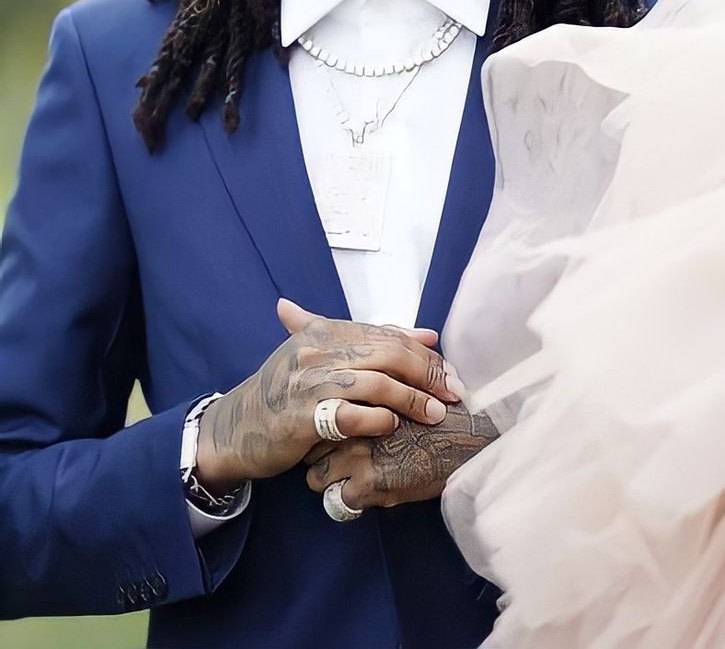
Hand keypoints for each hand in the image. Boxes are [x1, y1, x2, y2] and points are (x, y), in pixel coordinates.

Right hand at [196, 299, 461, 490]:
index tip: (450, 373)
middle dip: (428, 374)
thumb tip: (427, 333)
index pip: (387, 334)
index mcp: (323, 330)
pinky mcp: (302, 417)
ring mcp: (309, 382)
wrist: (238, 427)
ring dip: (413, 399)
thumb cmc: (288, 393)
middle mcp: (317, 350)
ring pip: (376, 383)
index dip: (424, 353)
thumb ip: (373, 343)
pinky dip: (377, 420)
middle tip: (454, 394)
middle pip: (388, 354)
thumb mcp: (323, 358)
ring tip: (436, 414)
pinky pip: (350, 415)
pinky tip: (393, 427)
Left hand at [304, 403, 498, 509]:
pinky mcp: (368, 484)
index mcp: (358, 397)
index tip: (332, 431)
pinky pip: (336, 501)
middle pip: (311, 444)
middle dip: (320, 453)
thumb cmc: (444, 412)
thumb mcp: (409, 387)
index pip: (316, 412)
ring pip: (316, 476)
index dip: (323, 425)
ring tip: (349, 479)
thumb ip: (383, 386)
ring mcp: (356, 454)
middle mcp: (351, 423)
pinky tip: (365, 494)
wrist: (472, 438)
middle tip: (338, 457)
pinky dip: (348, 502)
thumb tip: (364, 381)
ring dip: (329, 480)